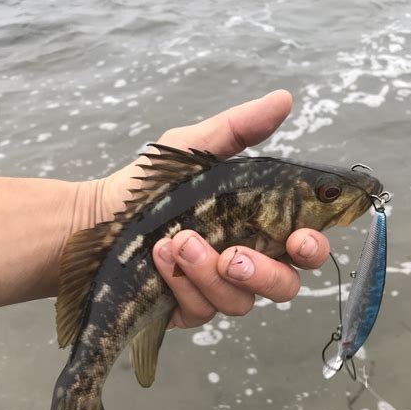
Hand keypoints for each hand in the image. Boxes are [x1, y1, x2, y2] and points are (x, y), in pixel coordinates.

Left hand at [101, 90, 328, 327]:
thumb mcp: (194, 149)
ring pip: (239, 303)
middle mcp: (245, 264)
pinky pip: (201, 310)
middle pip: (283, 287)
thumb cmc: (153, 184)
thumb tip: (283, 99)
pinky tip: (160, 257)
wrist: (99, 215)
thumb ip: (239, 129)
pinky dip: (182, 283)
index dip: (310, 248)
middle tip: (233, 256)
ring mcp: (217, 290)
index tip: (298, 239)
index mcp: (258, 228)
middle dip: (263, 275)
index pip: (302, 248)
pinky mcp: (189, 309)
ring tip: (178, 241)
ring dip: (210, 274)